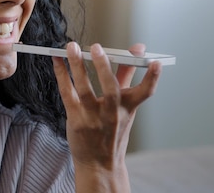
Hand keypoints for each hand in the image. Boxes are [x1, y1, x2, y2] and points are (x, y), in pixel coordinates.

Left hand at [52, 42, 160, 190]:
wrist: (99, 164)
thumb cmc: (112, 130)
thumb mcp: (124, 108)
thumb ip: (127, 77)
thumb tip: (136, 50)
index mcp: (128, 108)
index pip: (146, 92)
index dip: (153, 77)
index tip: (156, 62)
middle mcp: (112, 113)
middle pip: (111, 88)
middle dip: (104, 67)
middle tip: (97, 47)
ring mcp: (93, 118)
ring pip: (84, 89)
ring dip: (77, 66)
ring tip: (72, 47)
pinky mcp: (76, 120)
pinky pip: (67, 94)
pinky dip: (62, 75)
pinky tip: (57, 61)